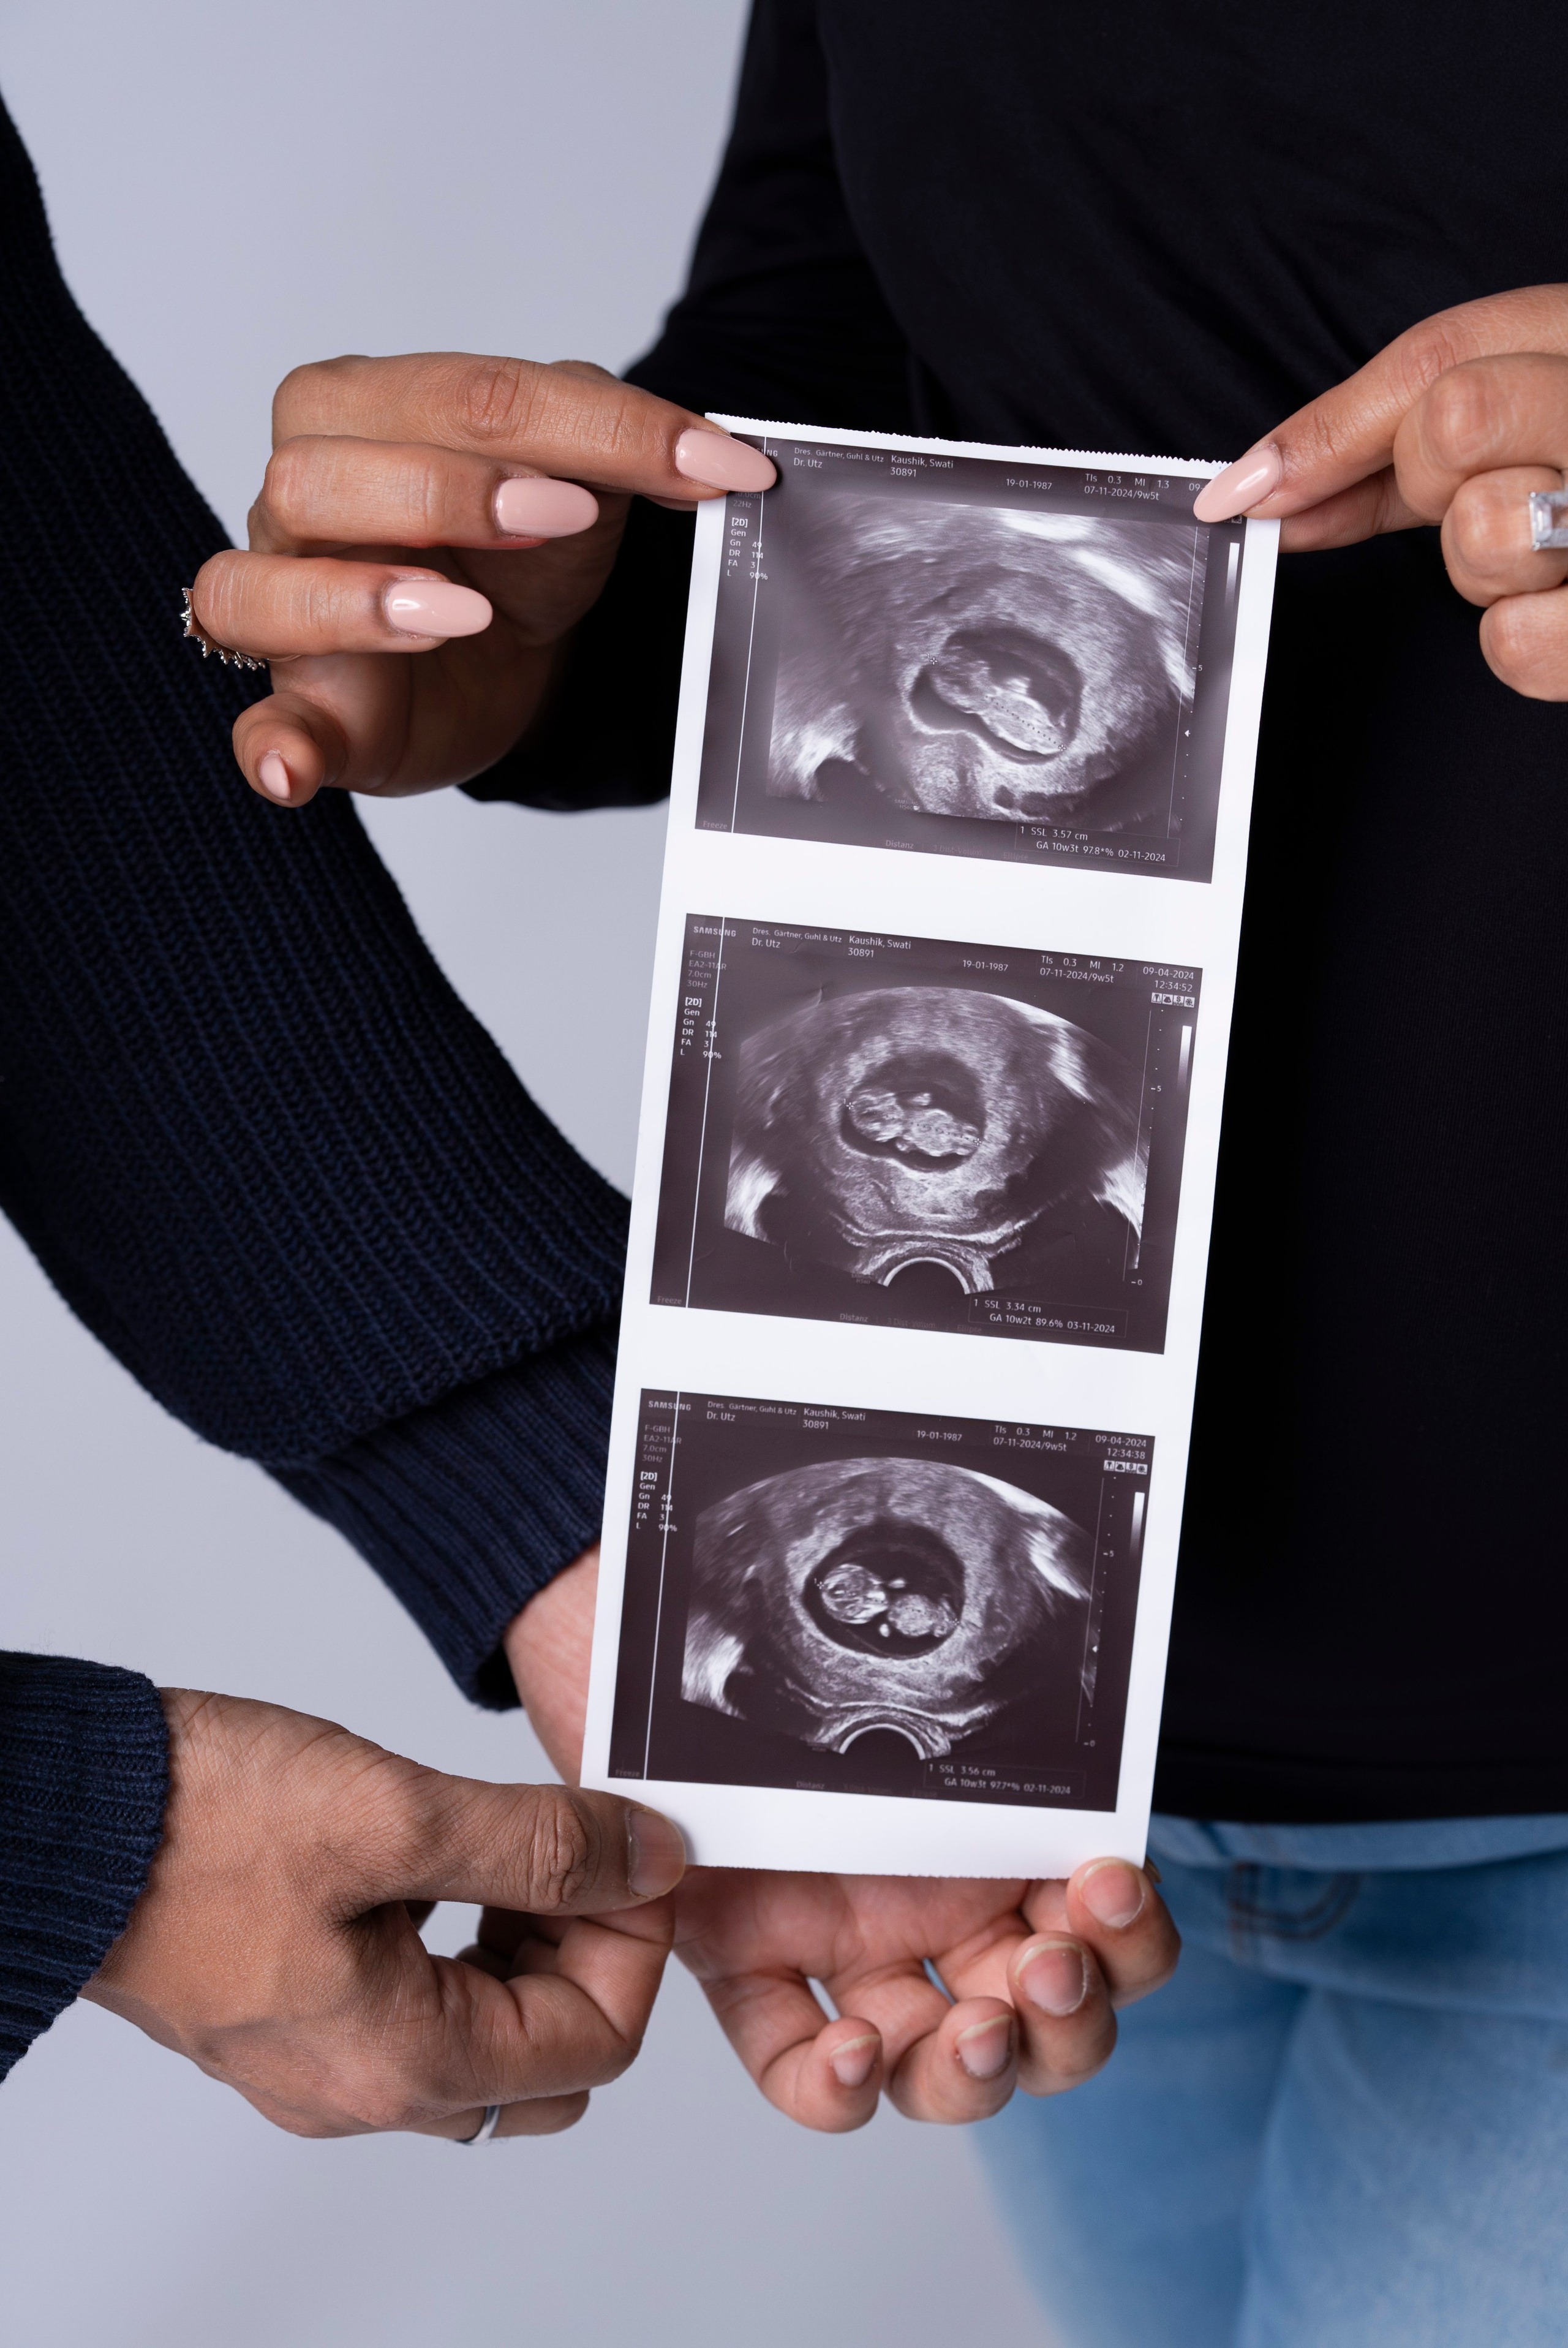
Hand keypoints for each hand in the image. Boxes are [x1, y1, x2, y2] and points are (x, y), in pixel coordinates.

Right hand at [83, 1687, 683, 2139]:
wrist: (69, 1816)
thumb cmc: (204, 1821)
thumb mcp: (399, 1814)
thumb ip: (541, 1845)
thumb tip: (649, 1860)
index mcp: (401, 2063)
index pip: (597, 2043)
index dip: (638, 1942)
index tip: (634, 1851)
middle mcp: (362, 2089)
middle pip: (550, 2060)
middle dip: (590, 1953)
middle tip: (582, 1852)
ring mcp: (322, 2059)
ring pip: (486, 2035)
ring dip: (529, 1945)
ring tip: (519, 1845)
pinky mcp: (294, 2012)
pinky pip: (419, 2007)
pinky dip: (463, 1940)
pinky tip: (449, 1861)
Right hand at [189, 352, 775, 806]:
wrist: (512, 656)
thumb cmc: (519, 555)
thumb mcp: (582, 481)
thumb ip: (616, 445)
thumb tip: (703, 450)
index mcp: (359, 412)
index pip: (449, 391)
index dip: (580, 424)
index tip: (695, 460)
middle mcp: (299, 501)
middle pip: (314, 474)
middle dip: (445, 491)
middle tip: (564, 516)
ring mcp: (285, 607)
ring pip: (255, 587)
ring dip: (363, 600)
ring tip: (465, 617)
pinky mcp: (309, 712)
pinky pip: (259, 731)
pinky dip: (270, 750)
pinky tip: (291, 771)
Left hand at [504, 1551, 1178, 2131]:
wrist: (649, 1595)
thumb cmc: (775, 1602)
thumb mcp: (898, 1634)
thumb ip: (976, 1643)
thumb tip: (1060, 1583)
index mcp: (992, 1835)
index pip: (1098, 1932)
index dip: (1129, 1941)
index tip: (1110, 1883)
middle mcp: (929, 1905)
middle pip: (1044, 2023)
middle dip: (1073, 2018)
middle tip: (1053, 1963)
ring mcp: (842, 1944)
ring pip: (944, 2067)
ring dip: (982, 2069)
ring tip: (979, 2028)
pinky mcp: (739, 1961)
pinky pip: (793, 2066)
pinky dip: (836, 2085)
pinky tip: (850, 2049)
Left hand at [1191, 283, 1567, 696]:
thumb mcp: (1518, 413)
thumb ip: (1385, 445)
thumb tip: (1255, 492)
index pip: (1436, 362)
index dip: (1323, 438)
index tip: (1239, 500)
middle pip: (1450, 426)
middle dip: (1437, 483)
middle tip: (1494, 497)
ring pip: (1484, 530)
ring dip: (1488, 566)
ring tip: (1551, 553)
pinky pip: (1517, 643)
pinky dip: (1519, 644)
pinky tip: (1563, 612)